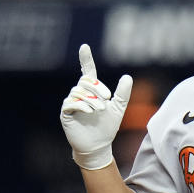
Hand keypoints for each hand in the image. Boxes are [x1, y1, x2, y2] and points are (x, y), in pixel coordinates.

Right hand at [60, 44, 133, 169]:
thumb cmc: (107, 127)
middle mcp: (80, 94)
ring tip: (100, 110)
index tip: (84, 46)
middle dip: (97, 88)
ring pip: (79, 92)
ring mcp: (71, 103)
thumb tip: (127, 77)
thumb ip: (123, 94)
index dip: (86, 59)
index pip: (87, 71)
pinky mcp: (66, 113)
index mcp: (92, 91)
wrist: (99, 145)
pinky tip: (89, 111)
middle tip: (108, 98)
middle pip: (85, 82)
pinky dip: (81, 105)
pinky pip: (70, 103)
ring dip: (92, 100)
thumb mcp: (118, 109)